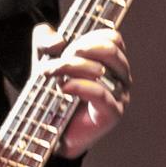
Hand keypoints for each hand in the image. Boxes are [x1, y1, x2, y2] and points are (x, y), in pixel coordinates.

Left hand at [33, 23, 131, 158]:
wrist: (50, 130)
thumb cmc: (53, 92)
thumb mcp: (44, 60)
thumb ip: (44, 41)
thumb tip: (57, 40)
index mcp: (111, 62)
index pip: (112, 38)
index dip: (88, 36)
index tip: (65, 46)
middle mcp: (121, 76)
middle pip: (110, 50)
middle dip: (78, 50)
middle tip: (58, 59)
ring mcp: (120, 95)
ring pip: (102, 69)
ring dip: (71, 66)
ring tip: (50, 73)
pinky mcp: (113, 113)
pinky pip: (100, 93)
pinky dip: (79, 86)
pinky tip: (62, 87)